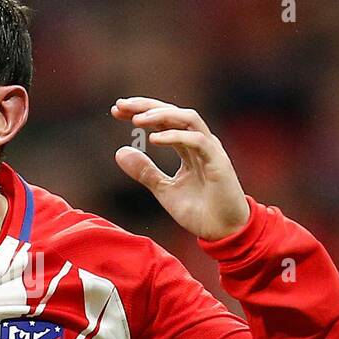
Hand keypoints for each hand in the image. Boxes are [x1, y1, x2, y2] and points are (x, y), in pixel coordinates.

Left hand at [110, 97, 250, 240]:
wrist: (223, 232)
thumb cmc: (199, 211)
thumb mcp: (163, 189)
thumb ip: (145, 171)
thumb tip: (119, 151)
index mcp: (188, 147)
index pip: (163, 120)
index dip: (141, 112)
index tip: (116, 111)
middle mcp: (200, 142)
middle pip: (173, 112)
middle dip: (146, 106)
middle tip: (121, 105)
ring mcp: (210, 150)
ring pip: (188, 119)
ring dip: (161, 115)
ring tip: (137, 120)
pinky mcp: (218, 162)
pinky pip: (198, 141)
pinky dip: (175, 137)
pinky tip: (153, 140)